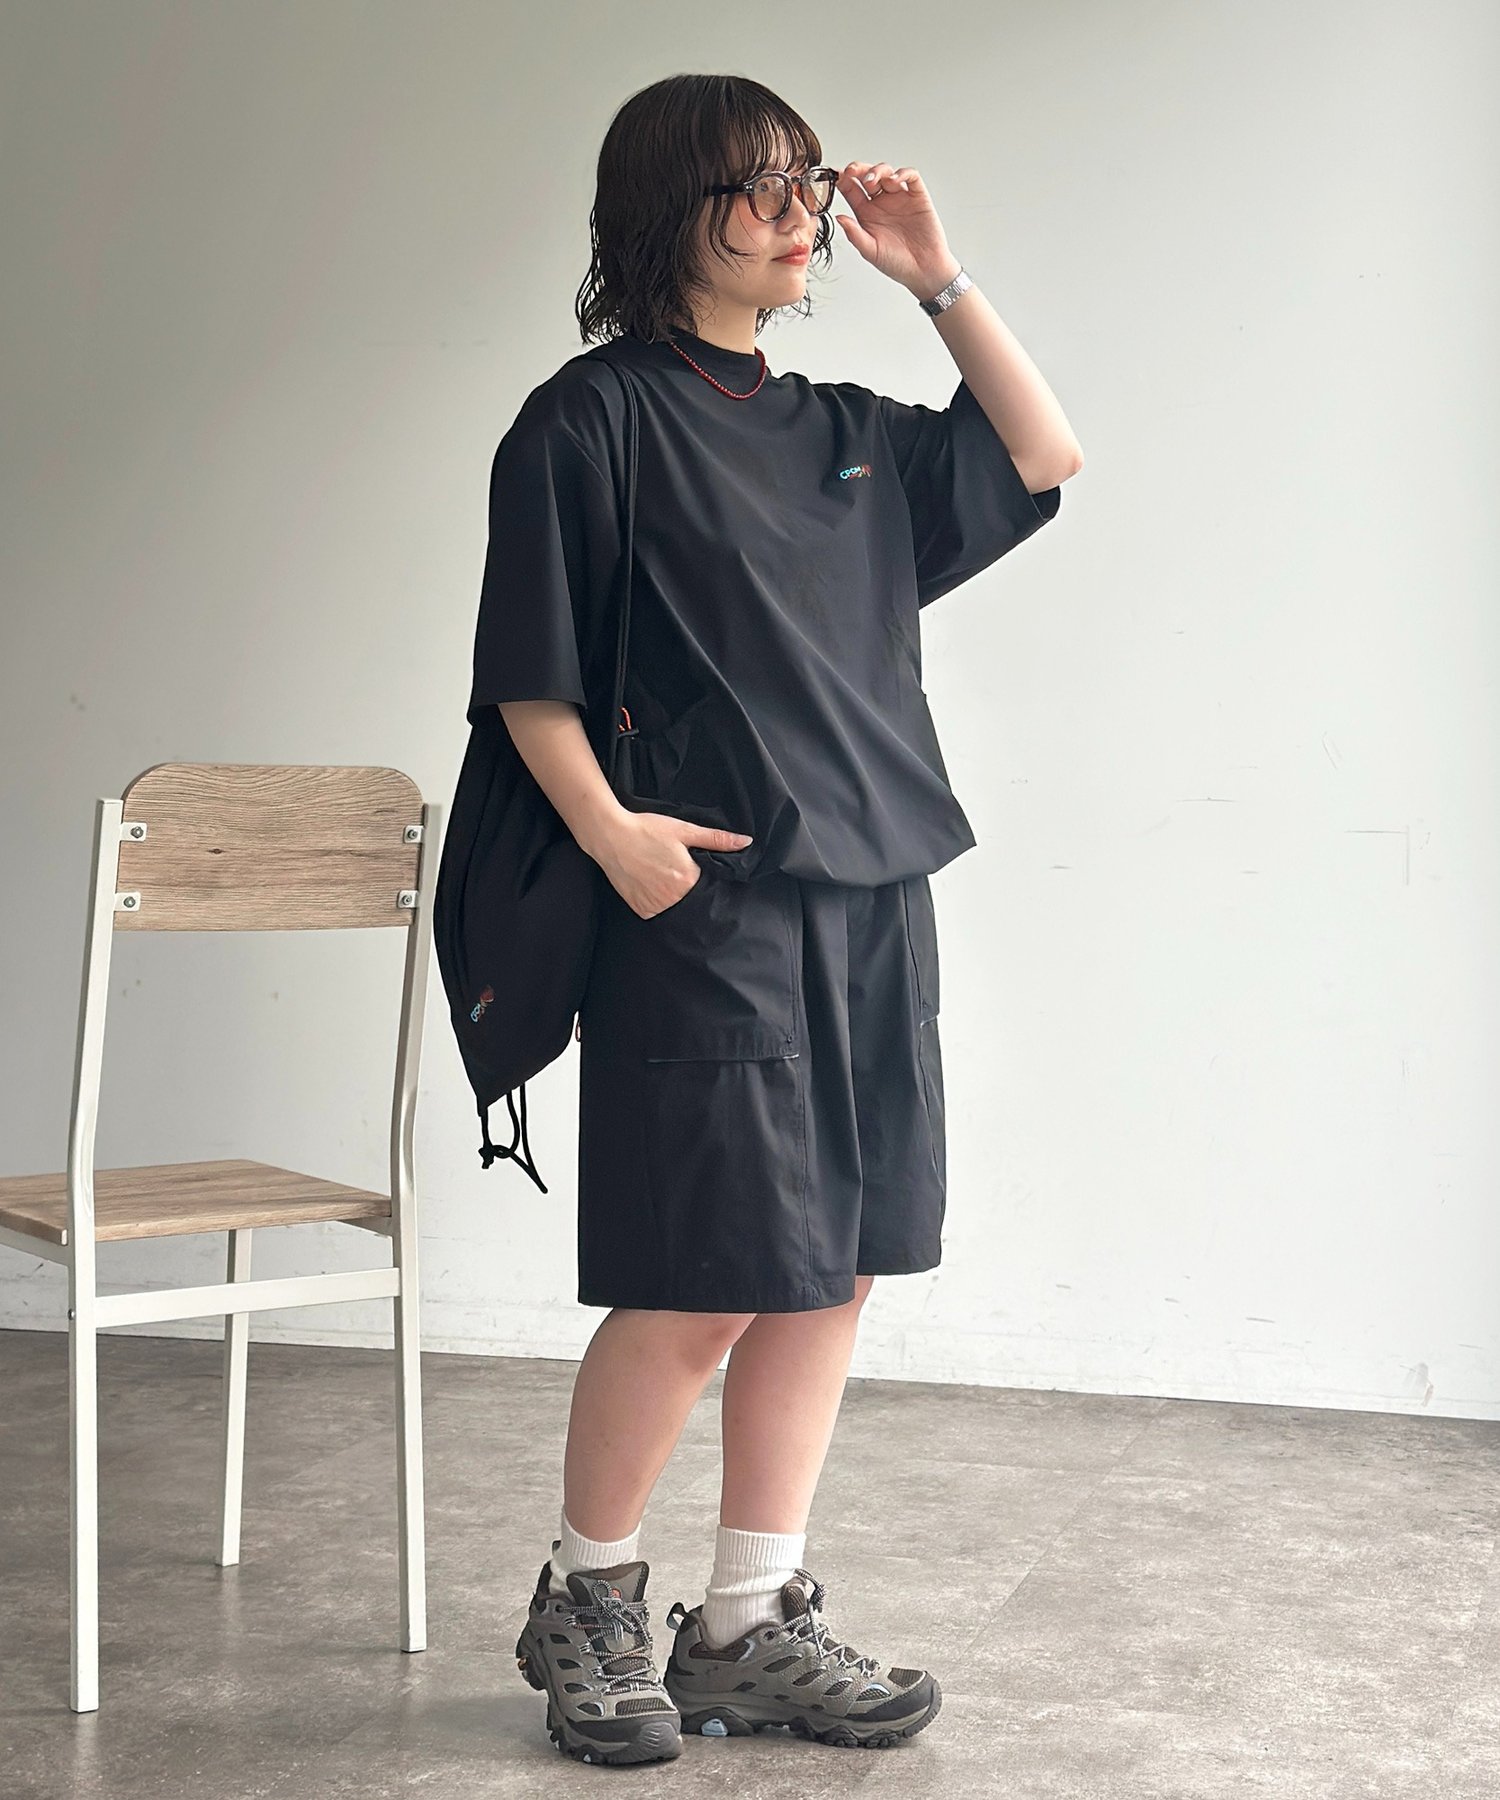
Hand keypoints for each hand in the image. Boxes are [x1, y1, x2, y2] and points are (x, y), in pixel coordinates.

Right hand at [593, 811, 753, 920]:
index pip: (709, 886)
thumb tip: (746, 842)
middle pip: (692, 897)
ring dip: (674, 896)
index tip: (696, 867)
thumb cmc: (647, 829)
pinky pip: (657, 911)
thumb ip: (716, 839)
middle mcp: (673, 898)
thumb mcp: (684, 830)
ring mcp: (655, 906)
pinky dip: (658, 901)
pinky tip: (651, 883)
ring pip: (675, 906)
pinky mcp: (641, 909)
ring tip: (661, 874)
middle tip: (674, 868)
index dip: (705, 877)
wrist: (610, 835)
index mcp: (688, 879)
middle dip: (689, 886)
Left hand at [832, 162, 961, 298]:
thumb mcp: (870, 251)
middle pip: (867, 176)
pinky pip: (910, 177)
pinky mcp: (917, 196)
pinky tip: (894, 181)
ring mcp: (899, 197)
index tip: (838, 177)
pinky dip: (902, 174)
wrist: (924, 271)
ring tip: (873, 181)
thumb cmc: (897, 263)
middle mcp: (881, 202)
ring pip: (886, 172)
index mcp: (866, 213)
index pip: (851, 190)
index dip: (844, 180)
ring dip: (878, 171)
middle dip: (859, 170)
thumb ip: (854, 234)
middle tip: (853, 171)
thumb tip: (839, 218)